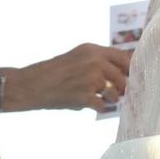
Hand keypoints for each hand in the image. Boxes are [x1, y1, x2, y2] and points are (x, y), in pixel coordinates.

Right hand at [9, 43, 130, 112]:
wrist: (30, 85)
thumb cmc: (51, 73)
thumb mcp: (76, 58)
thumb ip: (97, 61)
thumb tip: (122, 71)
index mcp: (92, 50)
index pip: (123, 57)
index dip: (129, 69)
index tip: (129, 77)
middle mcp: (94, 62)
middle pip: (123, 77)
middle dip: (121, 88)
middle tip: (115, 93)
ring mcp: (90, 79)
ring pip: (115, 93)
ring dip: (110, 99)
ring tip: (98, 98)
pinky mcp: (85, 96)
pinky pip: (102, 106)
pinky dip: (98, 108)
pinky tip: (89, 105)